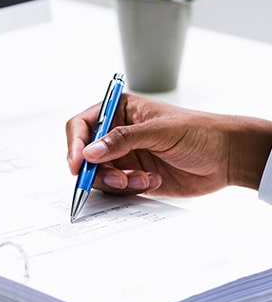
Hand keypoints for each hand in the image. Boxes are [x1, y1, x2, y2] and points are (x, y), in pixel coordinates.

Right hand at [66, 93, 271, 196]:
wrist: (226, 158)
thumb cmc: (200, 132)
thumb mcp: (160, 131)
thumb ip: (122, 139)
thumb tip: (89, 152)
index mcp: (120, 111)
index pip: (82, 126)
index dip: (75, 145)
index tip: (77, 164)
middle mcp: (117, 135)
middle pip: (85, 156)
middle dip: (98, 170)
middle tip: (118, 178)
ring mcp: (123, 158)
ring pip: (98, 176)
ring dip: (117, 182)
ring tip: (142, 179)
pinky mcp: (131, 178)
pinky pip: (115, 189)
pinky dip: (130, 189)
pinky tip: (152, 181)